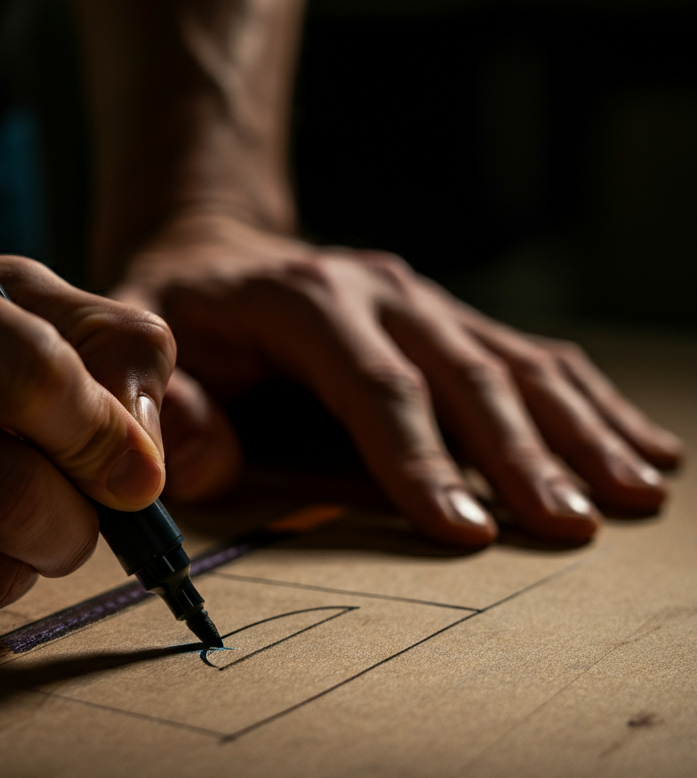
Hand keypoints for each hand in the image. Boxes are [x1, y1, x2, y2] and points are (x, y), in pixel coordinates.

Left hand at [113, 214, 682, 544]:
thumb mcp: (138, 338)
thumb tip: (200, 468)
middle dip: (522, 455)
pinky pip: (527, 356)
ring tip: (637, 493)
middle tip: (572, 527)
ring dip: (578, 429)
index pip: (376, 386)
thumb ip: (156, 395)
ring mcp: (422, 301)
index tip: (464, 529)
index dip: (420, 458)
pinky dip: (587, 402)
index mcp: (307, 299)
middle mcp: (381, 290)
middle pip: (464, 375)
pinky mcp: (446, 318)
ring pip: (515, 363)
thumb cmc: (175, 308)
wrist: (209, 248)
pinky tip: (639, 444)